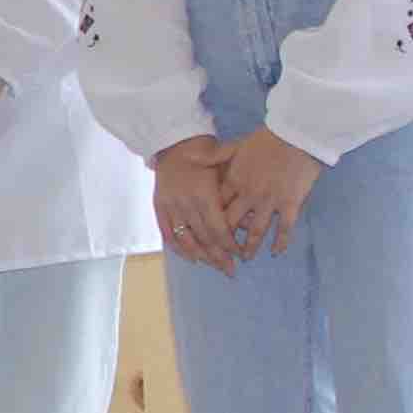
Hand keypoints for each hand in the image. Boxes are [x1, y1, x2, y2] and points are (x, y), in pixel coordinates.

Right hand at [153, 137, 239, 273]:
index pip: (217, 227)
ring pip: (186, 238)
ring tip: (214, 267)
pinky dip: (178, 248)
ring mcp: (170, 206)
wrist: (172, 142)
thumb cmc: (204, 151)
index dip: (228, 243)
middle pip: (203, 237)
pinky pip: (167, 232)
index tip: (239, 254)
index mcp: (203, 193)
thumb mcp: (224, 159)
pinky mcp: (158, 207)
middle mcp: (185, 202)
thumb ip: (238, 183)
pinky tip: (191, 258)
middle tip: (231, 270)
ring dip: (200, 256)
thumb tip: (254, 203)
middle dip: (218, 256)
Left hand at [217, 128, 324, 257]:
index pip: (217, 207)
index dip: (210, 221)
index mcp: (235, 181)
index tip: (206, 232)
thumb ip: (213, 156)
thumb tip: (188, 157)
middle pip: (232, 224)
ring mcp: (270, 201)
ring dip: (250, 247)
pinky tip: (277, 252)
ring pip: (256, 230)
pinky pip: (284, 228)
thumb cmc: (266, 139)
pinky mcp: (291, 204)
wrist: (295, 135)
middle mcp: (249, 195)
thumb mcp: (235, 146)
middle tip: (222, 252)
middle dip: (225, 241)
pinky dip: (280, 242)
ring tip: (246, 258)